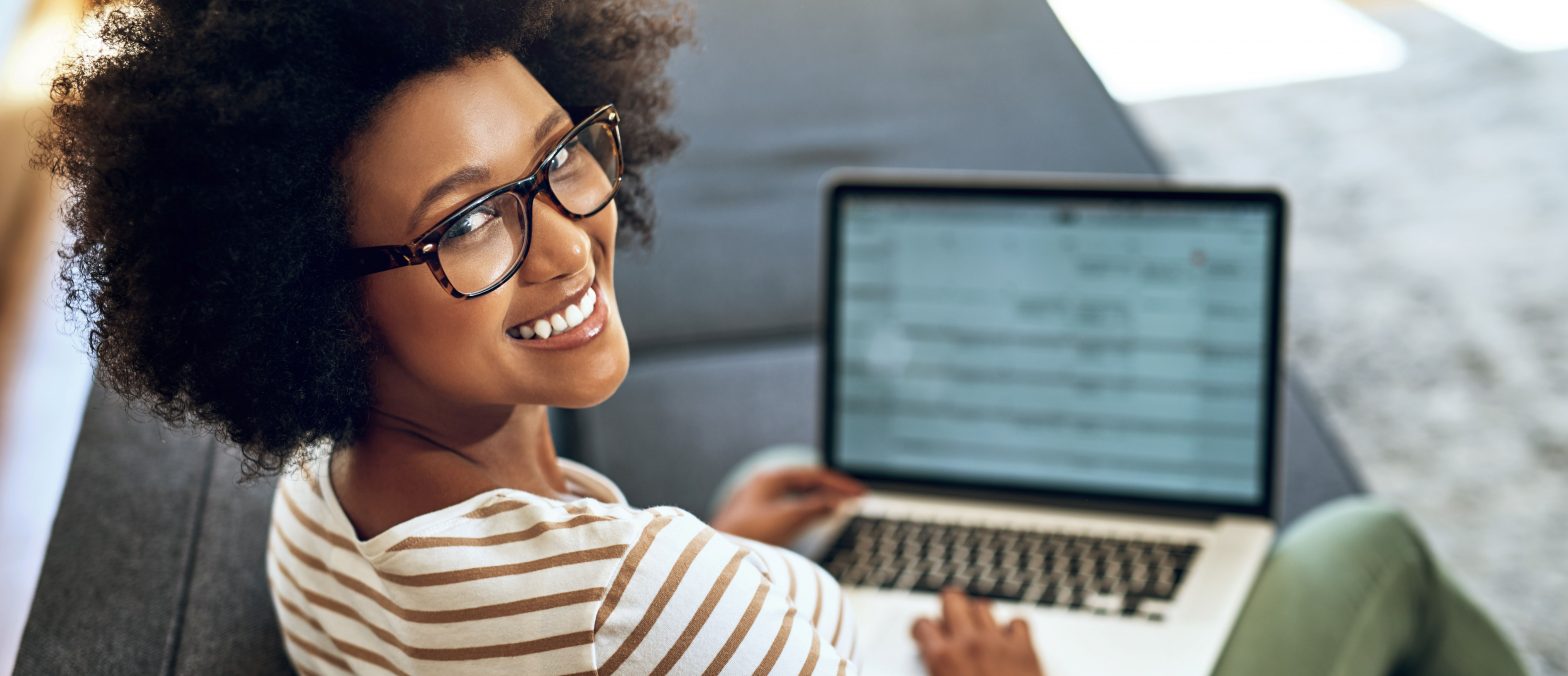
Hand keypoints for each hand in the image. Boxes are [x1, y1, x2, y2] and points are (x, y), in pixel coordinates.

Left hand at [708, 467, 865, 545]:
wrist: (716, 561)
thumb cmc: (745, 537)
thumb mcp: (787, 519)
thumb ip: (815, 508)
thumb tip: (837, 501)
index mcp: (768, 480)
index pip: (812, 475)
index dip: (839, 484)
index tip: (860, 493)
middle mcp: (762, 489)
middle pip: (805, 484)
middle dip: (831, 490)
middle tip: (856, 498)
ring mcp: (758, 505)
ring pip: (797, 498)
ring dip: (820, 501)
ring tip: (842, 507)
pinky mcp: (756, 523)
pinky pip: (790, 512)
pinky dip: (809, 513)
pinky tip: (816, 520)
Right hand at [912, 588, 1044, 675]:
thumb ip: (936, 671)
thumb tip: (935, 664)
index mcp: (942, 658)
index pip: (923, 624)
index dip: (922, 628)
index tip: (925, 634)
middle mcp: (968, 643)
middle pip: (953, 600)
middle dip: (949, 607)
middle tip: (950, 619)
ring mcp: (998, 642)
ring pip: (983, 606)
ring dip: (979, 616)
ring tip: (978, 629)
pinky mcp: (1024, 648)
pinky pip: (1017, 621)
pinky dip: (1013, 628)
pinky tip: (1008, 640)